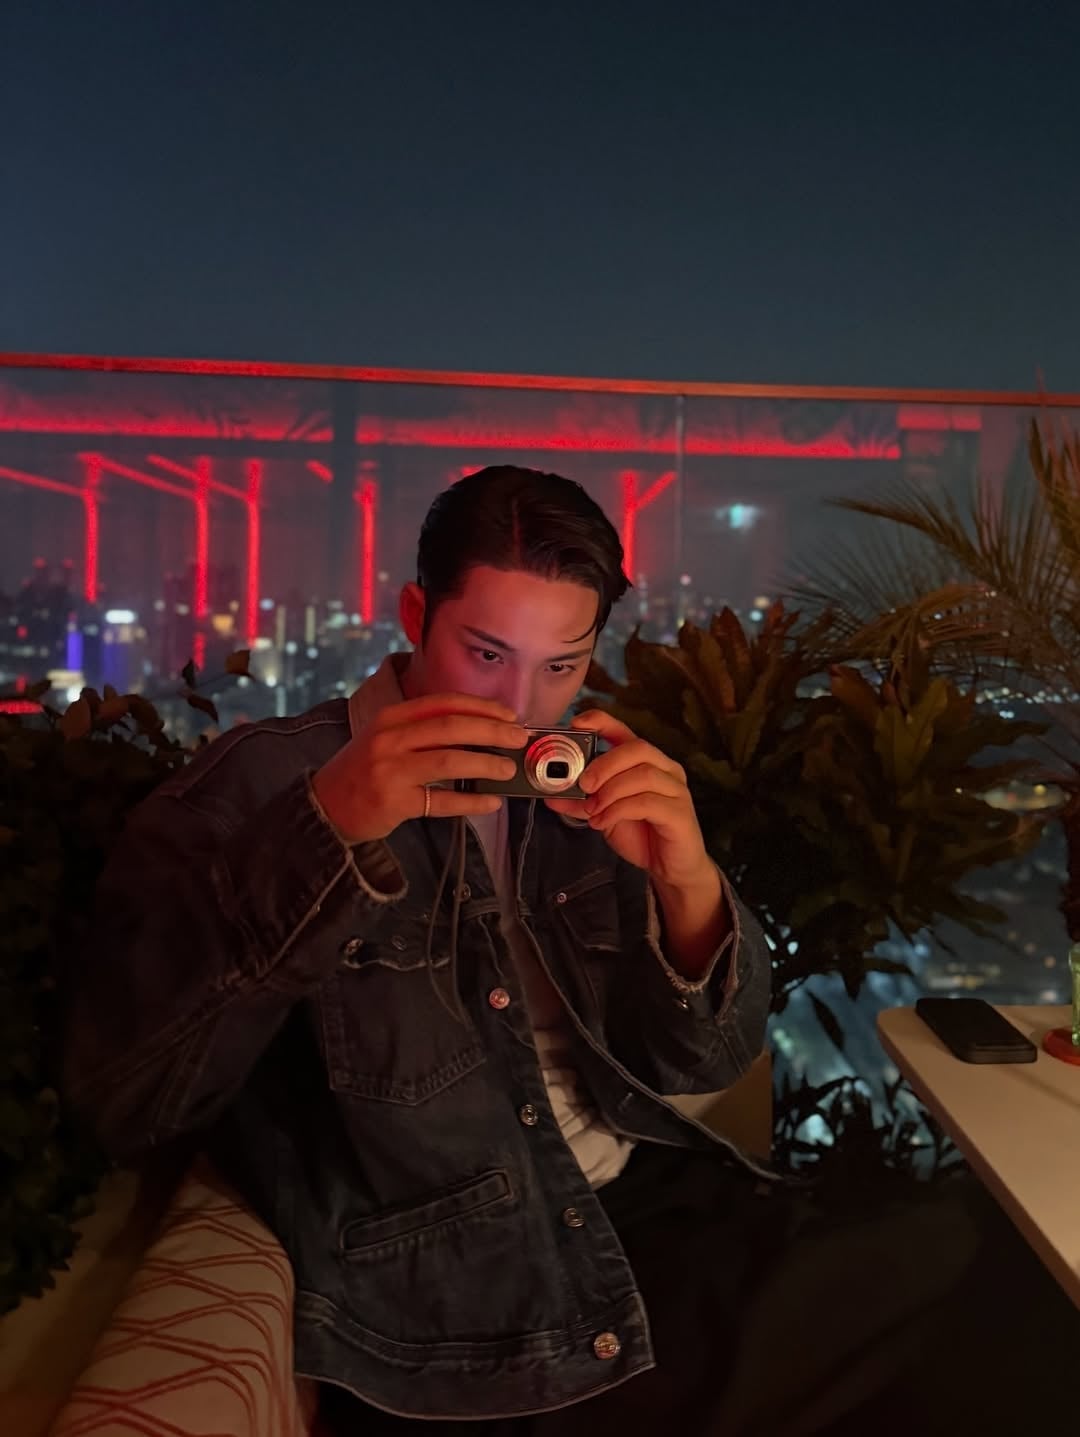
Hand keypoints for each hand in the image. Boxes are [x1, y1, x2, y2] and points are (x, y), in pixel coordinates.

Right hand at [312, 693, 527, 843]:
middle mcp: (390, 738)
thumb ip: (422, 731)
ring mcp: (391, 770)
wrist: (325, 806)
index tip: (509, 714)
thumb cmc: (364, 770)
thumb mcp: (385, 738)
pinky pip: (443, 800)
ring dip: (486, 763)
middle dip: (493, 731)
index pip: (443, 703)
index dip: (481, 706)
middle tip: (518, 739)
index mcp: (391, 716)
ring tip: (508, 769)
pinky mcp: (394, 802)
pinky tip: (491, 802)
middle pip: (452, 727)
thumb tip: (479, 731)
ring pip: (451, 760)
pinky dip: (471, 801)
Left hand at [545, 709, 713, 891]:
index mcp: (646, 762)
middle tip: (584, 785)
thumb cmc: (641, 834)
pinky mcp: (680, 813)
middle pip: (637, 748)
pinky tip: (603, 822)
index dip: (602, 721)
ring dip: (611, 791)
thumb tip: (550, 796)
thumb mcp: (604, 814)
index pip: (625, 731)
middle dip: (605, 763)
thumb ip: (581, 803)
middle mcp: (665, 769)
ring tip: (592, 809)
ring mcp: (676, 790)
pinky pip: (648, 802)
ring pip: (644, 774)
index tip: (577, 724)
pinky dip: (619, 810)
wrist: (670, 867)